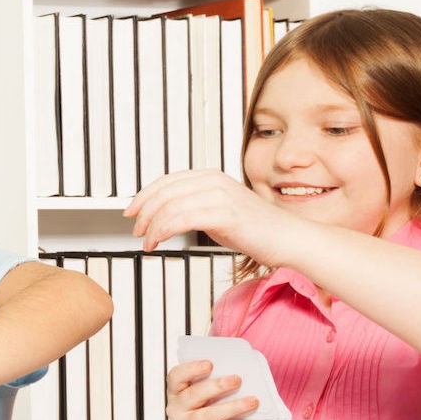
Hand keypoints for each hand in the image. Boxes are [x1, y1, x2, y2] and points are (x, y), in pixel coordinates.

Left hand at [124, 169, 303, 264]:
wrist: (289, 239)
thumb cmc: (257, 230)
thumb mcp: (219, 211)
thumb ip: (195, 208)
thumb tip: (167, 216)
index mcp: (211, 177)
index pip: (167, 181)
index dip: (144, 195)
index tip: (131, 211)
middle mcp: (214, 181)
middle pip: (164, 192)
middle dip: (143, 212)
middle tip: (135, 230)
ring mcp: (220, 196)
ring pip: (169, 206)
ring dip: (151, 225)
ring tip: (147, 241)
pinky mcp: (225, 214)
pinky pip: (180, 219)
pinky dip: (162, 231)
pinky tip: (157, 242)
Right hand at [165, 359, 262, 419]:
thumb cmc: (209, 418)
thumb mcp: (205, 401)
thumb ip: (213, 388)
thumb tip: (241, 374)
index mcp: (177, 395)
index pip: (176, 378)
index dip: (190, 369)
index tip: (210, 363)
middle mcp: (176, 411)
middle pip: (192, 396)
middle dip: (216, 386)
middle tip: (237, 380)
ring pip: (207, 416)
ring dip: (232, 407)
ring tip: (253, 401)